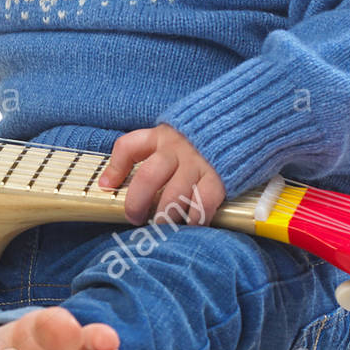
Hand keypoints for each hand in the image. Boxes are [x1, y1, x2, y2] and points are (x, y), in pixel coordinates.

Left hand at [97, 124, 225, 227]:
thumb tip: (106, 184)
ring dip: (164, 216)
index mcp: (162, 136)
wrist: (243, 124)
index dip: (114, 168)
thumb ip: (139, 154)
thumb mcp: (168, 136)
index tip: (107, 188)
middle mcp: (177, 149)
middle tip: (135, 218)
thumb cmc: (199, 139)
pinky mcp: (220, 178)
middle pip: (148, 177)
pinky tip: (190, 224)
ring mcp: (199, 163)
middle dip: (136, 203)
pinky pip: (202, 204)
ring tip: (162, 225)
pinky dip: (194, 219)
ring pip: (174, 195)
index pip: (129, 146)